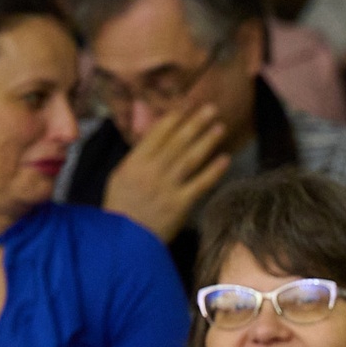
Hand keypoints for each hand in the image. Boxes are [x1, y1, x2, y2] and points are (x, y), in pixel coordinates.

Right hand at [100, 102, 229, 243]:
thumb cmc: (121, 208)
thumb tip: (152, 134)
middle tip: (211, 108)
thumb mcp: (120, 176)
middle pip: (177, 142)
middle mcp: (151, 171)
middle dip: (195, 122)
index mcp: (134, 162)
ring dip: (207, 141)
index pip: (158, 134)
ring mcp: (167, 188)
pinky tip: (225, 159)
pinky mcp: (180, 206)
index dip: (175, 117)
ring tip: (220, 127)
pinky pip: (200, 184)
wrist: (122, 241)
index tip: (188, 104)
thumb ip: (138, 156)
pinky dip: (213, 171)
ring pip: (190, 159)